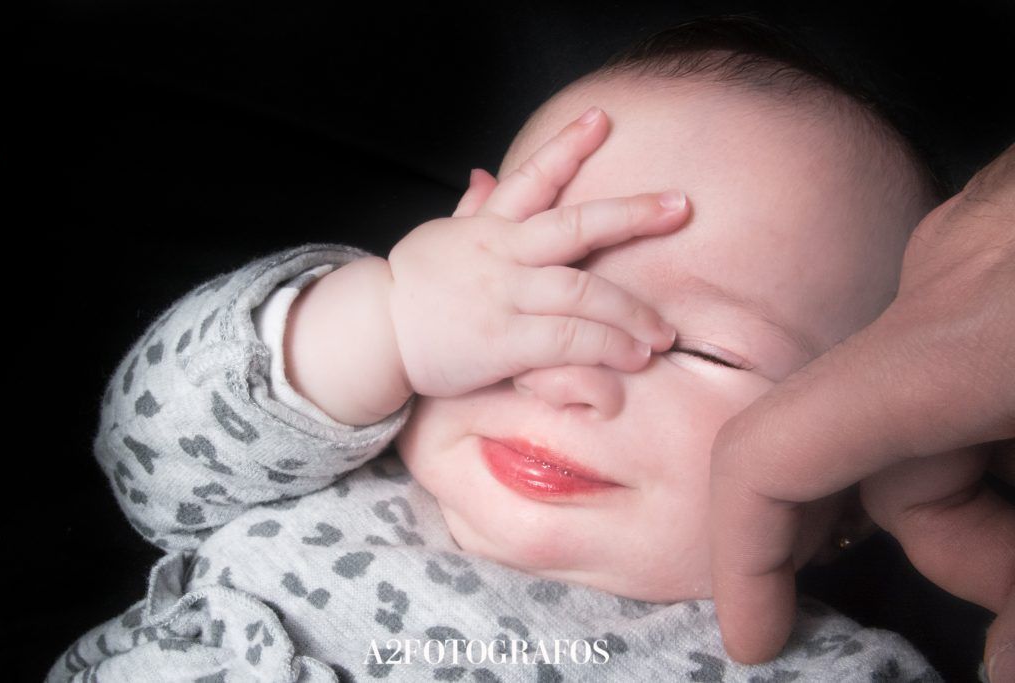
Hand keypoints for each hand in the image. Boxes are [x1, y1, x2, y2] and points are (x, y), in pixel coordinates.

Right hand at [386, 107, 688, 398]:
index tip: (602, 118)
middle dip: (632, 215)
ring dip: (631, 310)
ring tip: (662, 333)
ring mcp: (503, 295)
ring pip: (582, 291)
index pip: (531, 178)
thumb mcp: (441, 238)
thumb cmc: (415, 288)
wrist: (373, 333)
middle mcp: (501, 254)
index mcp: (488, 227)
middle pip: (575, 227)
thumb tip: (486, 170)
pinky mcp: (502, 340)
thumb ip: (474, 208)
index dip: (568, 146)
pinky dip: (605, 345)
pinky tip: (632, 355)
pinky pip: (567, 339)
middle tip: (680, 208)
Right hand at [708, 144, 1014, 675]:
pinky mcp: (997, 234)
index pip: (779, 452)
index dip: (745, 555)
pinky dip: (992, 417)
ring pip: (920, 406)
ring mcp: (968, 249)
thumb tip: (997, 672)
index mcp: (971, 340)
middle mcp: (941, 284)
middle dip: (962, 548)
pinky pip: (953, 349)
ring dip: (987, 485)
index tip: (764, 637)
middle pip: (884, 459)